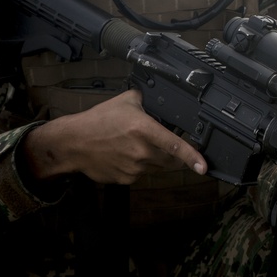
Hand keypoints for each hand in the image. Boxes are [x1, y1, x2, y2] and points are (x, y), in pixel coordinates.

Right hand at [22, 89, 206, 183]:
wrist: (73, 142)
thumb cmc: (98, 120)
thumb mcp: (126, 101)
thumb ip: (148, 99)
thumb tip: (162, 97)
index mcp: (144, 130)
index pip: (174, 145)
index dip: (192, 156)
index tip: (203, 167)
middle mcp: (141, 151)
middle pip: (168, 158)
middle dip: (169, 152)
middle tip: (154, 141)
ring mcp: (133, 168)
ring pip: (155, 166)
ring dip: (152, 158)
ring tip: (132, 145)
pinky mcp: (125, 179)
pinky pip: (141, 174)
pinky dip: (138, 166)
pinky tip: (123, 155)